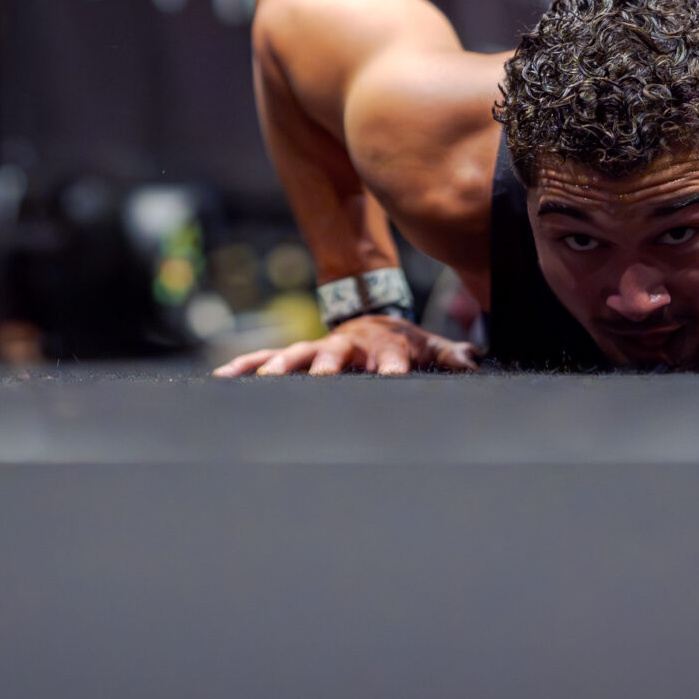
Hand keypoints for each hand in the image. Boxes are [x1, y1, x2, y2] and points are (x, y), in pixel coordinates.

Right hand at [213, 314, 479, 376]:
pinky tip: (223, 376)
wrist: (372, 318)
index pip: (390, 358)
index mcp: (383, 346)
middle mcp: (347, 346)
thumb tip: (475, 362)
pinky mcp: (297, 354)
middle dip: (327, 366)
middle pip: (336, 355)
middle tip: (320, 378)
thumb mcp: (431, 346)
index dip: (392, 367)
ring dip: (281, 366)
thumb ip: (452, 356)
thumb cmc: (404, 342)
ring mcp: (318, 349)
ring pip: (296, 355)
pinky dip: (245, 366)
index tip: (390, 378)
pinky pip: (265, 359)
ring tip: (264, 380)